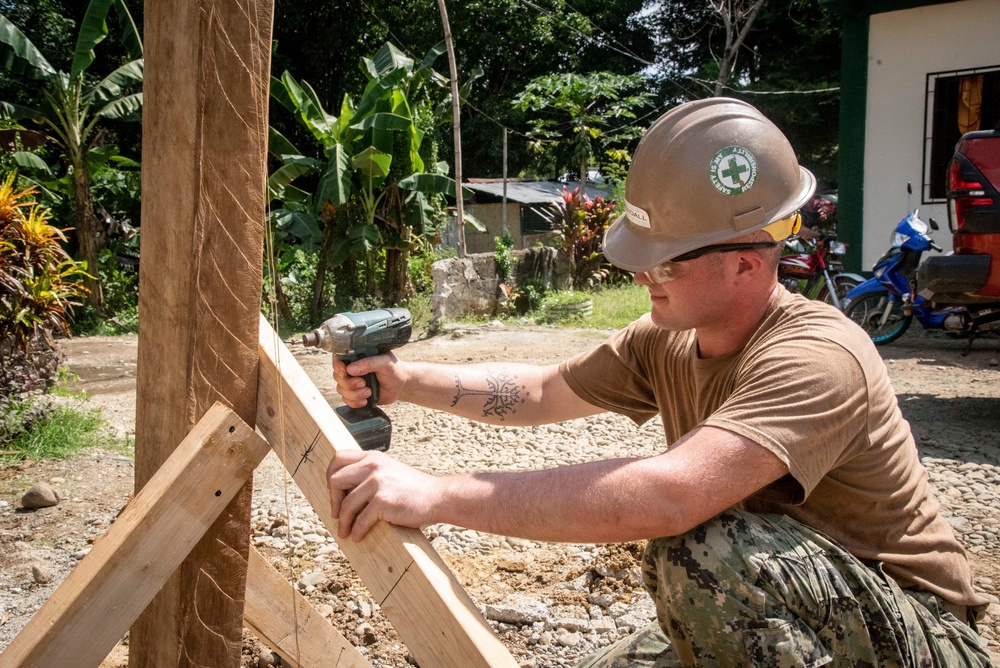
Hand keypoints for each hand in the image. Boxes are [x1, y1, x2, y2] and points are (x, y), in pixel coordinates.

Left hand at [327, 450, 442, 540]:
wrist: (437, 497)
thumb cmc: (413, 489)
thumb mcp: (390, 470)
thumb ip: (370, 473)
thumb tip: (345, 490)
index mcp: (373, 457)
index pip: (339, 458)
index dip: (330, 475)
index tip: (333, 491)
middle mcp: (373, 466)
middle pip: (336, 479)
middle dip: (333, 499)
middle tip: (337, 513)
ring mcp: (377, 483)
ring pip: (346, 504)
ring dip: (343, 521)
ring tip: (345, 531)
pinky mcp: (382, 501)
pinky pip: (360, 520)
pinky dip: (356, 531)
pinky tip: (358, 536)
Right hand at [332, 353, 403, 407]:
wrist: (401, 386)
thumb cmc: (394, 370)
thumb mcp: (385, 363)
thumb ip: (369, 363)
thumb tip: (350, 369)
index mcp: (357, 357)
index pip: (339, 359)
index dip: (338, 366)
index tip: (345, 372)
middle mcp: (352, 369)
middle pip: (338, 377)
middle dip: (350, 383)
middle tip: (363, 383)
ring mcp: (352, 382)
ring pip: (341, 390)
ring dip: (355, 394)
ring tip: (369, 391)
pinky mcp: (355, 394)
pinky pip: (346, 401)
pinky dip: (355, 402)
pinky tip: (366, 400)